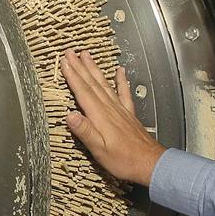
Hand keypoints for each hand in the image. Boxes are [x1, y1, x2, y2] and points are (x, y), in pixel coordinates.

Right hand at [59, 48, 164, 186]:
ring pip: (105, 84)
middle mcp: (110, 108)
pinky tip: (120, 70)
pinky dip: (121, 80)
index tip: (64, 62)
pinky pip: (124, 92)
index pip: (83, 92)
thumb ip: (85, 131)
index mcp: (100, 116)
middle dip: (80, 67)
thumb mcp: (99, 150)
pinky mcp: (129, 114)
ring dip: (94, 69)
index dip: (73, 76)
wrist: (150, 163)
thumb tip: (69, 115)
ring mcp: (120, 109)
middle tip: (70, 52)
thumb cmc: (123, 160)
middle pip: (92, 83)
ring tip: (87, 55)